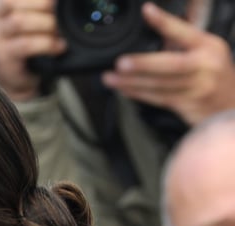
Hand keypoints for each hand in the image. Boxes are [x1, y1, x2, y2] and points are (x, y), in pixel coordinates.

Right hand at [0, 0, 65, 100]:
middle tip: (62, 9)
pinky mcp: (4, 58)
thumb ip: (43, 11)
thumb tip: (63, 2)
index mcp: (5, 7)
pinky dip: (46, 44)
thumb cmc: (30, 44)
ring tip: (62, 30)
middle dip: (42, 4)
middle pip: (12, 2)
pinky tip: (60, 47)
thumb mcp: (35, 22)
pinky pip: (25, 45)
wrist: (19, 77)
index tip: (56, 1)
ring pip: (18, 21)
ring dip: (45, 23)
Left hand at [101, 3, 234, 124]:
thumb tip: (154, 22)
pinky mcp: (188, 105)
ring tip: (110, 78)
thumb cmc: (213, 73)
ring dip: (132, 82)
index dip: (165, 22)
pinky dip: (139, 94)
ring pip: (160, 85)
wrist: (231, 103)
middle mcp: (204, 66)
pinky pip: (158, 99)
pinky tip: (123, 89)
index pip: (184, 31)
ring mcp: (197, 87)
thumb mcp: (206, 49)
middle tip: (121, 62)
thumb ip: (182, 40)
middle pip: (171, 65)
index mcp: (208, 46)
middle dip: (144, 64)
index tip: (147, 11)